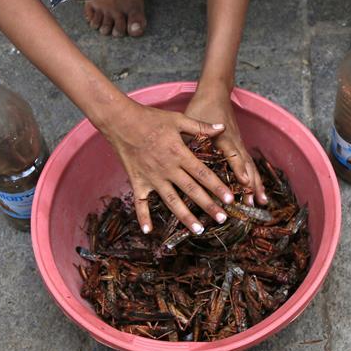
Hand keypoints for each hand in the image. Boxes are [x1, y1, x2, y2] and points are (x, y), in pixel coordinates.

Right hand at [99, 97, 234, 233]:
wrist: (120, 121)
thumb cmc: (150, 118)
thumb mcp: (178, 119)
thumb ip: (200, 127)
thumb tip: (221, 128)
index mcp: (179, 154)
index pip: (203, 173)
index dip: (217, 187)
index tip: (230, 199)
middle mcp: (167, 169)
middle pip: (191, 191)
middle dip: (208, 206)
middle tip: (222, 219)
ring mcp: (152, 178)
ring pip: (171, 201)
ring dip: (186, 217)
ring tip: (199, 230)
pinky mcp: (137, 182)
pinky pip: (140, 203)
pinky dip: (143, 217)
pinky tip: (149, 231)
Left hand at [185, 83, 266, 205]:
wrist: (215, 93)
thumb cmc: (201, 108)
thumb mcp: (190, 122)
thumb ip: (189, 141)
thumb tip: (179, 160)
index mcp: (222, 137)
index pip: (232, 154)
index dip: (238, 169)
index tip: (243, 183)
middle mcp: (234, 142)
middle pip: (246, 165)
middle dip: (251, 184)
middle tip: (254, 203)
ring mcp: (239, 143)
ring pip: (250, 165)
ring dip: (257, 183)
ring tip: (262, 201)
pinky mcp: (239, 144)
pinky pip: (249, 162)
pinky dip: (254, 176)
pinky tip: (257, 189)